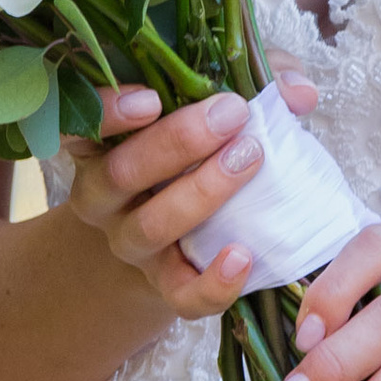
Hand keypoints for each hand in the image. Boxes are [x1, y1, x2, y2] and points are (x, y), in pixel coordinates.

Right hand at [61, 72, 320, 319]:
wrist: (170, 237)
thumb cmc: (194, 153)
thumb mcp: (210, 107)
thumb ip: (252, 85)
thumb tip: (297, 91)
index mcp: (102, 143)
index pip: (82, 125)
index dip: (109, 113)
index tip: (152, 98)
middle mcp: (104, 195)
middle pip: (122, 173)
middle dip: (178, 142)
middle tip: (231, 114)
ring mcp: (131, 243)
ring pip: (150, 227)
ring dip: (201, 193)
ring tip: (250, 159)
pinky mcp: (164, 285)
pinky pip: (181, 295)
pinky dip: (213, 282)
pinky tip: (243, 256)